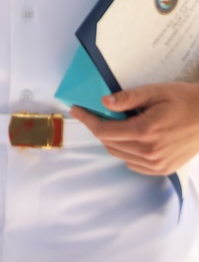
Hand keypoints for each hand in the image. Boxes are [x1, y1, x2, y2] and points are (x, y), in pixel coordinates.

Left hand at [70, 81, 198, 175]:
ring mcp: (157, 165)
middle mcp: (149, 153)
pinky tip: (129, 137)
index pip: (104, 131)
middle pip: (109, 144)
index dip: (87, 120)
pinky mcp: (163, 169)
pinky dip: (125, 152)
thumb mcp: (155, 92)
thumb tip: (104, 103)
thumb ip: (128, 98)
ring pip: (120, 155)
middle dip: (97, 128)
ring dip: (110, 140)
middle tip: (94, 113)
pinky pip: (134, 164)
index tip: (76, 110)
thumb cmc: (184, 100)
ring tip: (113, 123)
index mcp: (145, 132)